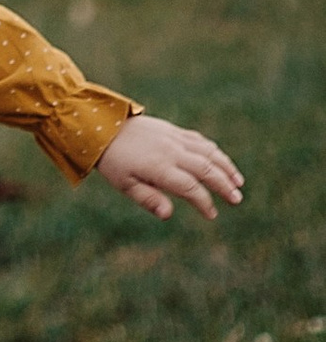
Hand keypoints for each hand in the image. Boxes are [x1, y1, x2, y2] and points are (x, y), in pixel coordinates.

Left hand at [94, 114, 244, 222]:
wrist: (103, 126)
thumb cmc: (113, 161)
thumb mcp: (125, 185)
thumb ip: (149, 199)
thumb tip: (168, 215)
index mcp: (159, 168)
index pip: (190, 187)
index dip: (204, 202)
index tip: (211, 214)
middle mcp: (171, 151)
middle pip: (206, 168)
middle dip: (224, 185)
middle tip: (237, 200)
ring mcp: (174, 139)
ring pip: (208, 152)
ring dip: (225, 167)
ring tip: (238, 182)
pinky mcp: (173, 130)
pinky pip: (199, 140)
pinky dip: (214, 152)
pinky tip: (221, 162)